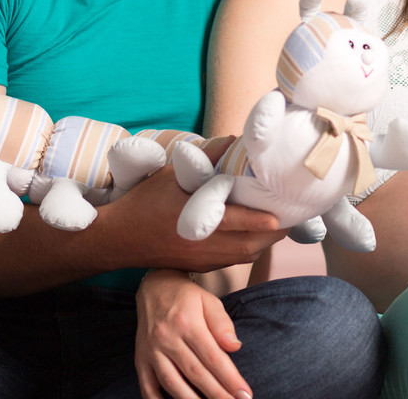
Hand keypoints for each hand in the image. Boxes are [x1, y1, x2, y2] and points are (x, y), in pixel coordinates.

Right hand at [105, 161, 285, 272]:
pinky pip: (233, 261)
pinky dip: (249, 249)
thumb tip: (233, 141)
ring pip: (244, 256)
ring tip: (279, 223)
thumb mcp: (172, 175)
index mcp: (195, 219)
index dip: (261, 219)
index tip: (281, 213)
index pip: (237, 221)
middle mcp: (202, 244)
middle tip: (291, 214)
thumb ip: (205, 159)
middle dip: (273, 233)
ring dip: (264, 242)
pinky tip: (255, 235)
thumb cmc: (143, 203)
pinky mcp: (199, 266)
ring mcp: (202, 259)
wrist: (117, 238)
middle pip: (249, 246)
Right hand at [135, 269, 251, 398]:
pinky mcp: (140, 358)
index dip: (230, 378)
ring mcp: (151, 350)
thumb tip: (235, 347)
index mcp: (187, 323)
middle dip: (217, 394)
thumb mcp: (209, 301)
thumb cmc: (187, 296)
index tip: (245, 394)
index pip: (213, 357)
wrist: (154, 286)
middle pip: (196, 373)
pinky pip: (147, 386)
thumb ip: (222, 324)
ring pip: (172, 383)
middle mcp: (167, 338)